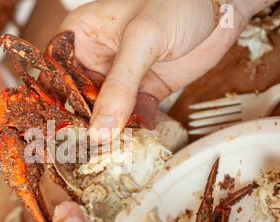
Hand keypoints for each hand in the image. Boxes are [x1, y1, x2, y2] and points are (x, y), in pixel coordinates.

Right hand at [61, 0, 275, 141]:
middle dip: (84, 122)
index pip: (58, 74)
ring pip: (103, 111)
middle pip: (78, 98)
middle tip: (88, 146)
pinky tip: (130, 139)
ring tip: (108, 149)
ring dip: (107, 130)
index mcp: (82, 36)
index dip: (59, 101)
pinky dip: (131, 129)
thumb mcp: (142, 40)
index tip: (63, 129)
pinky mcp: (140, 91)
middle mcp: (95, 58)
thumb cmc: (178, 4)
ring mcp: (118, 77)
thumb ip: (120, 85)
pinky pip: (129, 116)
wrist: (221, 11)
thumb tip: (99, 130)